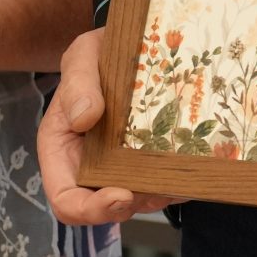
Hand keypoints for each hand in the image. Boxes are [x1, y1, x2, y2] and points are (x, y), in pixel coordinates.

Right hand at [39, 28, 173, 224]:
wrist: (127, 46)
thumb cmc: (97, 54)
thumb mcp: (82, 57)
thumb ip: (78, 83)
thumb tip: (84, 118)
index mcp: (61, 151)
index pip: (66, 200)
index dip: (91, 209)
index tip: (122, 195)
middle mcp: (87, 167)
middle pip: (107, 208)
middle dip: (135, 202)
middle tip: (163, 184)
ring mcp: (118, 167)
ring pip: (138, 200)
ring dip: (160, 194)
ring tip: (183, 173)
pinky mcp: (146, 161)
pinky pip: (161, 185)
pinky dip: (177, 182)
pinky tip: (195, 166)